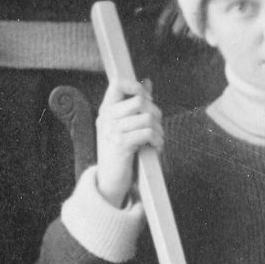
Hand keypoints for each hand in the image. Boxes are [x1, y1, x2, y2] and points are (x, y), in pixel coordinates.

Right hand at [92, 75, 163, 206]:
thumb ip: (134, 103)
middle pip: (140, 100)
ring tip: (156, 140)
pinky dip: (157, 141)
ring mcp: (112, 131)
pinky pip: (148, 133)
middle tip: (156, 126)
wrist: (109, 181)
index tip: (146, 100)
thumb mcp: (124, 125)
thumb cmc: (120, 152)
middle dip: (155, 112)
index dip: (137, 87)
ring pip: (147, 117)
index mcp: (106, 109)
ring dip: (159, 130)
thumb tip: (148, 82)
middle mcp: (106, 117)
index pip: (118, 83)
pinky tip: (155, 147)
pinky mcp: (121, 145)